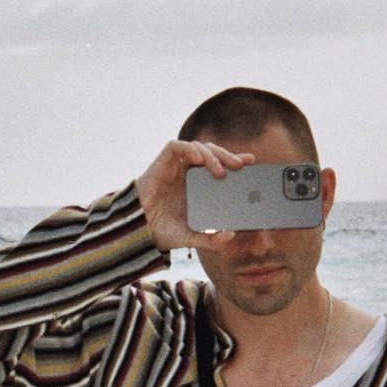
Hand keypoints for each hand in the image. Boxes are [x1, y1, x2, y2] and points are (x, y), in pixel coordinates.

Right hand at [135, 139, 255, 251]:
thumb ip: (211, 240)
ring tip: (220, 170)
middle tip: (240, 166)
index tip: (251, 162)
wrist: (136, 231)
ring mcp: (176, 166)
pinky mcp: (162, 162)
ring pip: (198, 147)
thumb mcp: (191, 237)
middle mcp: (189, 173)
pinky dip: (189, 148)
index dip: (236, 160)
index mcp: (199, 185)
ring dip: (212, 154)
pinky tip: (198, 159)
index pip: (222, 166)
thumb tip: (230, 235)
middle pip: (213, 153)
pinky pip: (177, 146)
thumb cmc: (162, 231)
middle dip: (228, 156)